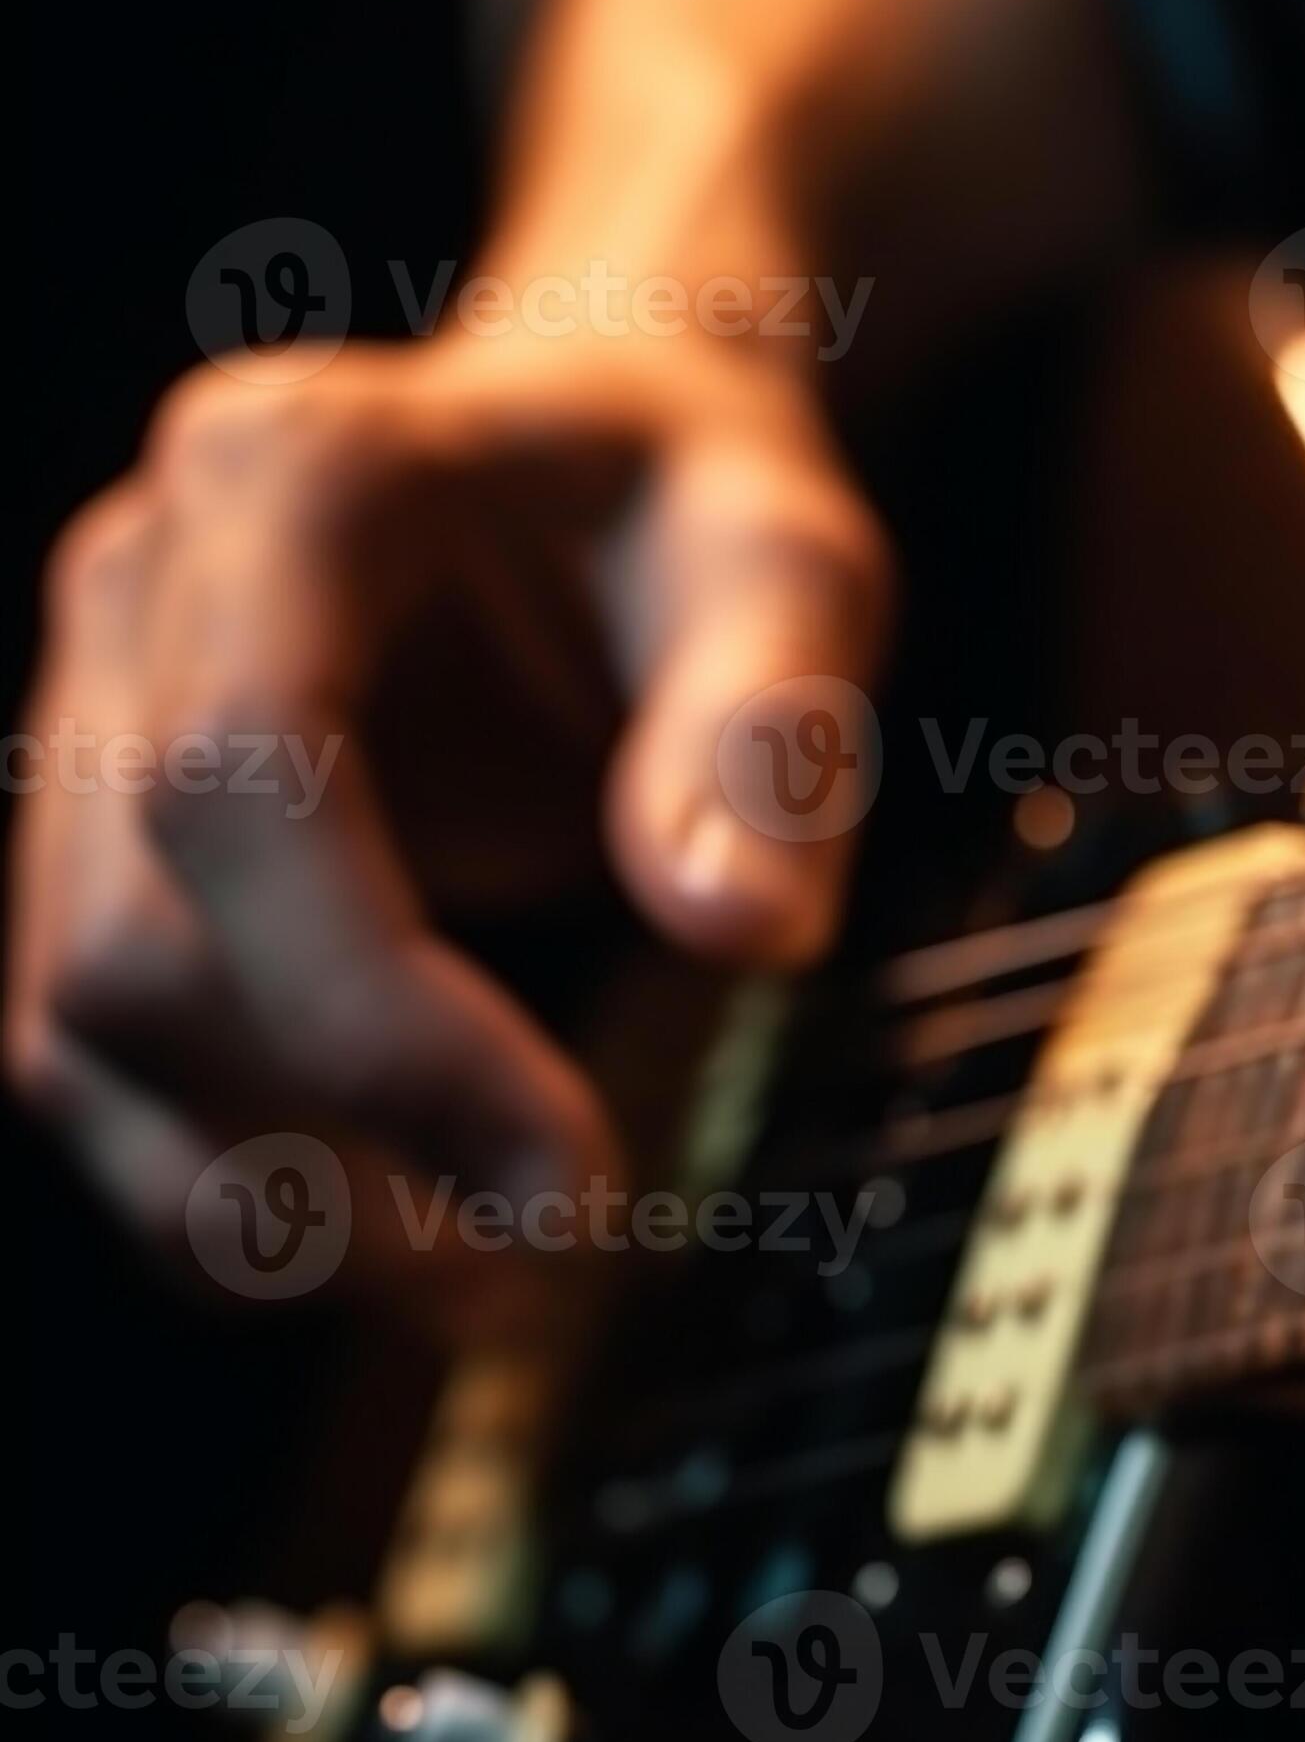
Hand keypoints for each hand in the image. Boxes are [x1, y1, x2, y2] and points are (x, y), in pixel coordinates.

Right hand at [6, 331, 889, 1317]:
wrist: (593, 451)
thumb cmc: (693, 503)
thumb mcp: (789, 561)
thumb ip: (771, 729)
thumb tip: (742, 931)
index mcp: (295, 470)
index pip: (246, 776)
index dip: (379, 1014)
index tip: (569, 1178)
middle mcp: (139, 577)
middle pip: (139, 931)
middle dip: (342, 1139)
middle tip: (558, 1255)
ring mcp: (85, 707)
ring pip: (77, 1023)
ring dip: (263, 1208)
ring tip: (490, 1289)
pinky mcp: (92, 832)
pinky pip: (92, 1054)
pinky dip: (225, 1185)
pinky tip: (393, 1240)